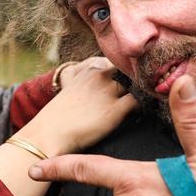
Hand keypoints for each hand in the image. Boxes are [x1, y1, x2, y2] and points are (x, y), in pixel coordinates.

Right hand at [21, 57, 135, 155]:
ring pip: (138, 84)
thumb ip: (86, 83)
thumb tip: (96, 87)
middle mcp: (100, 76)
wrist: (48, 134)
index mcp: (89, 69)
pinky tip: (144, 112)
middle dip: (139, 79)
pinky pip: (140, 101)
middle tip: (146, 90)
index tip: (135, 80)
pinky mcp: (115, 110)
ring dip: (143, 91)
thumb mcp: (71, 90)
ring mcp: (108, 91)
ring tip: (147, 100)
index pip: (119, 62)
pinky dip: (145, 105)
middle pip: (131, 71)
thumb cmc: (58, 117)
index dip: (129, 71)